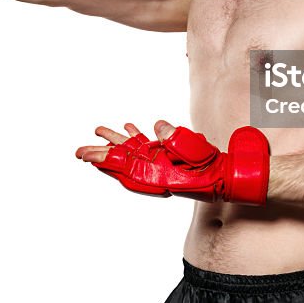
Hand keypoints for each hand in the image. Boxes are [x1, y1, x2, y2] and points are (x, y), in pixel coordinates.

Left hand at [75, 120, 270, 205]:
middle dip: (100, 154)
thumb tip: (158, 125)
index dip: (103, 159)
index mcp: (154, 172)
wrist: (224, 177)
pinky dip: (135, 137)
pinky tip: (128, 127)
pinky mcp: (167, 157)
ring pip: (131, 151)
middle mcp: (153, 169)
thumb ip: (173, 137)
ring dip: (115, 141)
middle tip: (79, 150)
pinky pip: (146, 146)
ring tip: (99, 129)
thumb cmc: (208, 168)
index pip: (123, 165)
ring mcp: (159, 163)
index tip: (84, 155)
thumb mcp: (191, 149)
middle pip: (121, 160)